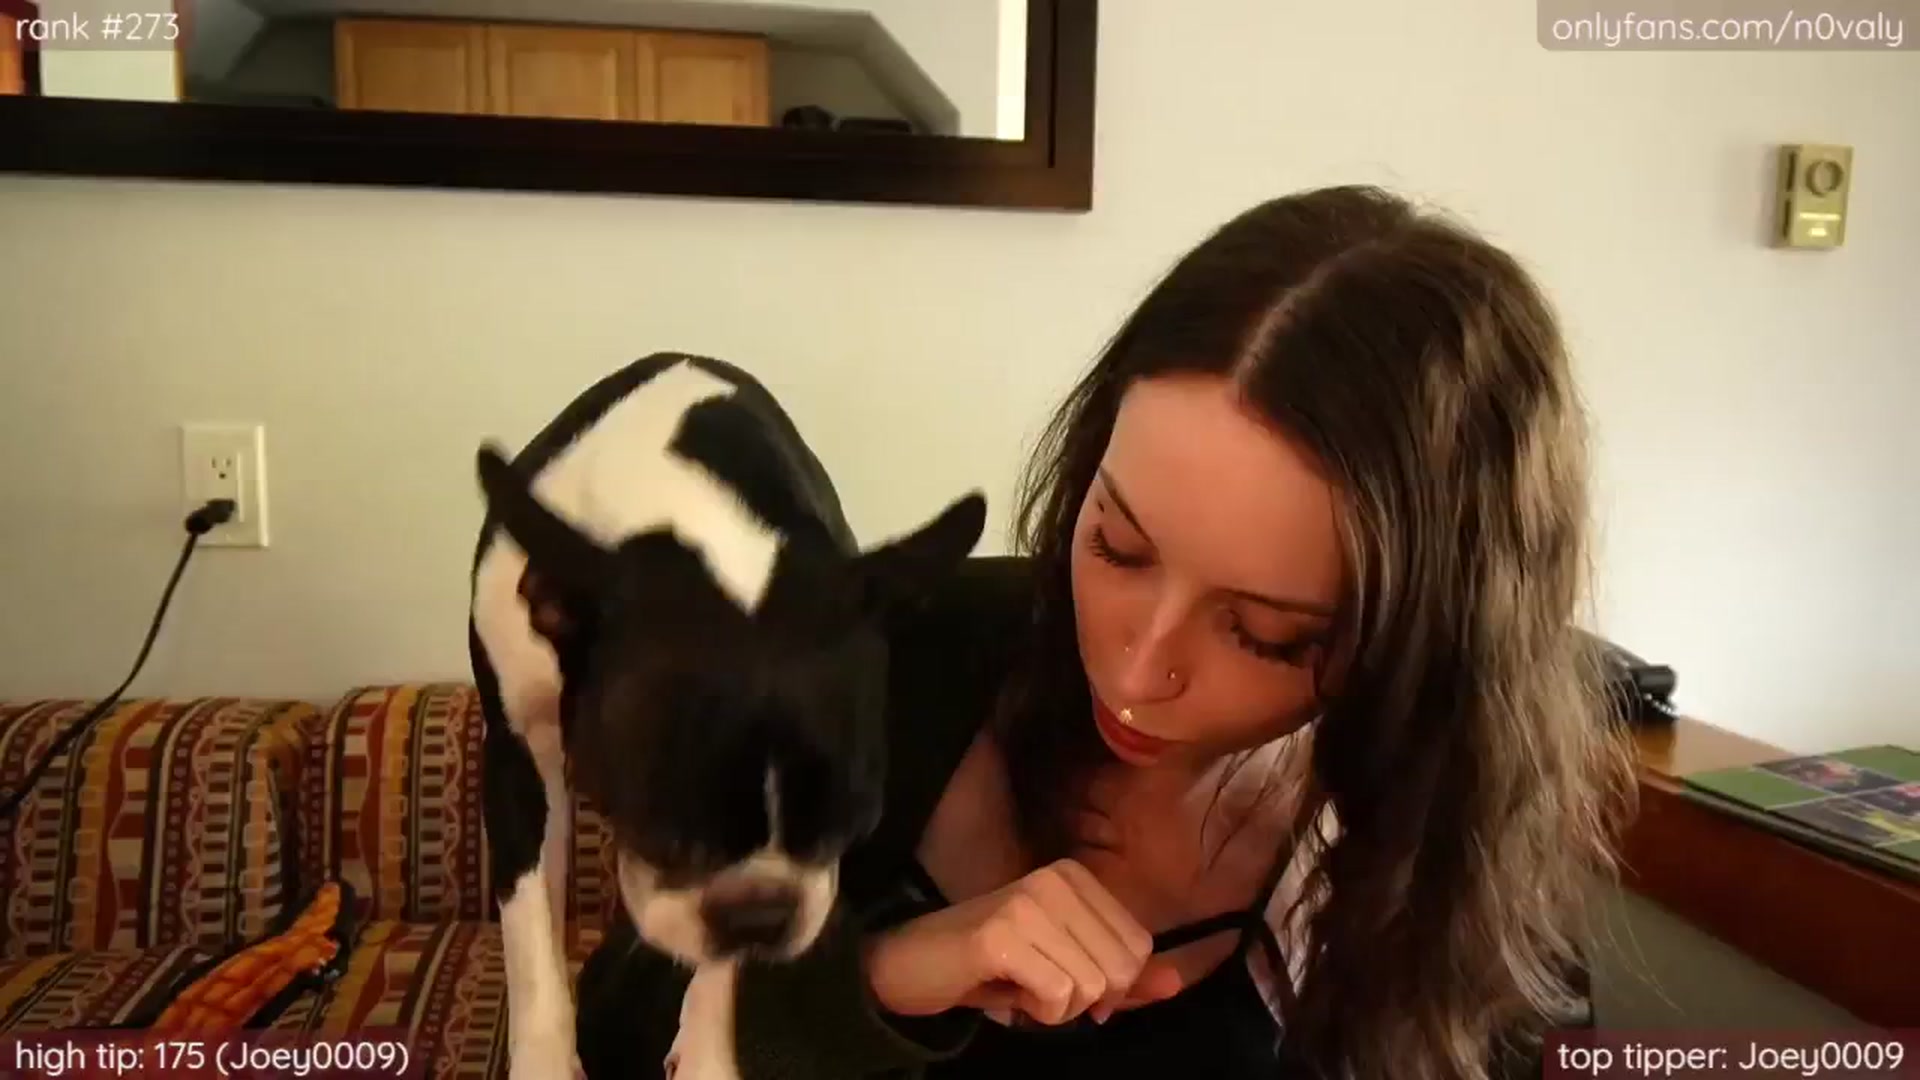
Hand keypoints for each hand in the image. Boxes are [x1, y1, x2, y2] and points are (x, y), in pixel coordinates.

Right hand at [863, 859, 1183, 1026]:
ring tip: (1018, 984)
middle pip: (1120, 969)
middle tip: (1037, 985)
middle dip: (1085, 998)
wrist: (908, 962)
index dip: (1109, 983)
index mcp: (1075, 877)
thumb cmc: (990, 966)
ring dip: (1057, 1007)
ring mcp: (1028, 903)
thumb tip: (1174, 984)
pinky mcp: (1002, 936)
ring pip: (1092, 986)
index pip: (1139, 948)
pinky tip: (1005, 991)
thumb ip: (1121, 977)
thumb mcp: (1064, 966)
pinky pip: (1059, 996)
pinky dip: (1037, 1011)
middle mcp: (1056, 880)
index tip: (1061, 976)